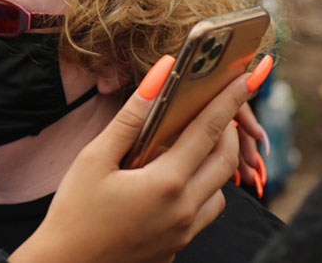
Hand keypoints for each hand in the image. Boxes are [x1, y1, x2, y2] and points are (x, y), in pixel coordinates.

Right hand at [10, 55, 272, 262]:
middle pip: (224, 160)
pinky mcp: (177, 247)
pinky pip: (205, 213)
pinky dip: (202, 191)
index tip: (248, 76)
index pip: (209, 130)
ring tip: (190, 146)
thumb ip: (131, 118)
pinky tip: (173, 183)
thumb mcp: (94, 157)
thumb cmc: (73, 211)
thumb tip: (160, 77)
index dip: (229, 100)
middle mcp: (184, 209)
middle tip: (217, 107)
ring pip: (220, 190)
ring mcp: (184, 232)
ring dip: (215, 163)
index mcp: (166, 183)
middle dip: (228, 130)